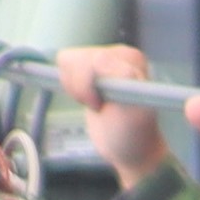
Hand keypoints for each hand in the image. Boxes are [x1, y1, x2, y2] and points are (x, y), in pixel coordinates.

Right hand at [54, 40, 173, 189]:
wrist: (127, 145)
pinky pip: (64, 64)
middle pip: (77, 58)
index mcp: (131, 60)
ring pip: (67, 60)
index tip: (99, 106)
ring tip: (93, 102)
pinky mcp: (88, 66)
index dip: (87, 85)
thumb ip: (123, 81)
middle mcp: (117, 54)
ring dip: (74, 87)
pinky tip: (85, 97)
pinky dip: (69, 84)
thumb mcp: (135, 113)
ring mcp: (102, 58)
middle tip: (97, 106)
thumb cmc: (133, 133)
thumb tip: (100, 56)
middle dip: (80, 88)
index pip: (94, 58)